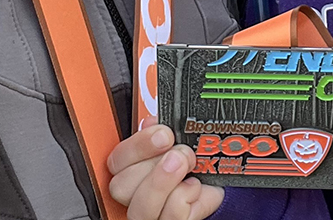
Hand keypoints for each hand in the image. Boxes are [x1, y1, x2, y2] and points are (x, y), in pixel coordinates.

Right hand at [108, 118, 224, 219]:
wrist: (216, 182)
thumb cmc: (194, 162)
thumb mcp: (180, 140)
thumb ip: (163, 131)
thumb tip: (153, 122)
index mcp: (131, 168)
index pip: (116, 160)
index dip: (137, 146)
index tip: (164, 133)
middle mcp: (135, 194)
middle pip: (121, 187)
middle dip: (152, 165)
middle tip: (179, 152)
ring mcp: (152, 214)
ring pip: (141, 208)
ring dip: (165, 182)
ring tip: (186, 164)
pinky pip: (171, 216)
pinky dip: (185, 196)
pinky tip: (194, 185)